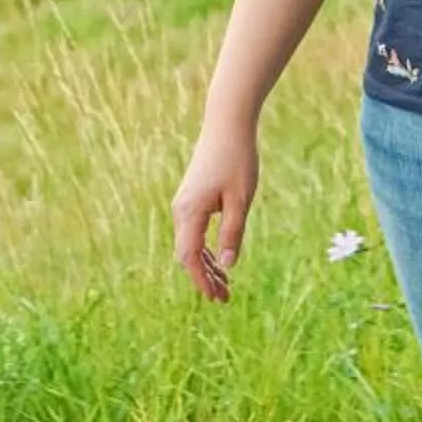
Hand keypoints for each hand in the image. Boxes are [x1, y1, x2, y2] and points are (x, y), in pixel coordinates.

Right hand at [171, 121, 259, 301]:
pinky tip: (219, 258)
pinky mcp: (191, 197)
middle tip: (225, 298)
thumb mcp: (241, 200)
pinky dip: (205, 247)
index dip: (201, 280)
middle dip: (204, 277)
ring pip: (190, 243)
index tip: (216, 298)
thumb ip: (232, 233)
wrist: (227, 124)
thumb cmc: (238, 159)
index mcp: (190, 212)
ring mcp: (184, 203)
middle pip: (187, 254)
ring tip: (225, 284)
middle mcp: (181, 209)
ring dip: (205, 264)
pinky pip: (193, 231)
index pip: (189, 257)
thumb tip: (227, 264)